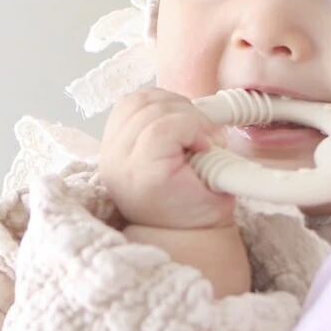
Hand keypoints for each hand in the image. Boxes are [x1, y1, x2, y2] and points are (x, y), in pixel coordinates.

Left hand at [99, 88, 235, 231]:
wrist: (170, 228)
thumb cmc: (194, 212)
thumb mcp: (219, 192)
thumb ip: (220, 162)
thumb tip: (215, 132)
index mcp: (144, 177)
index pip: (160, 130)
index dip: (192, 127)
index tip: (207, 143)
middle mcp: (120, 162)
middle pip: (150, 110)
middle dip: (186, 114)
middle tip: (204, 134)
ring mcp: (110, 149)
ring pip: (138, 101)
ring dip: (170, 104)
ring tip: (188, 124)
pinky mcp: (110, 140)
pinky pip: (129, 104)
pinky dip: (153, 103)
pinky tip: (171, 118)